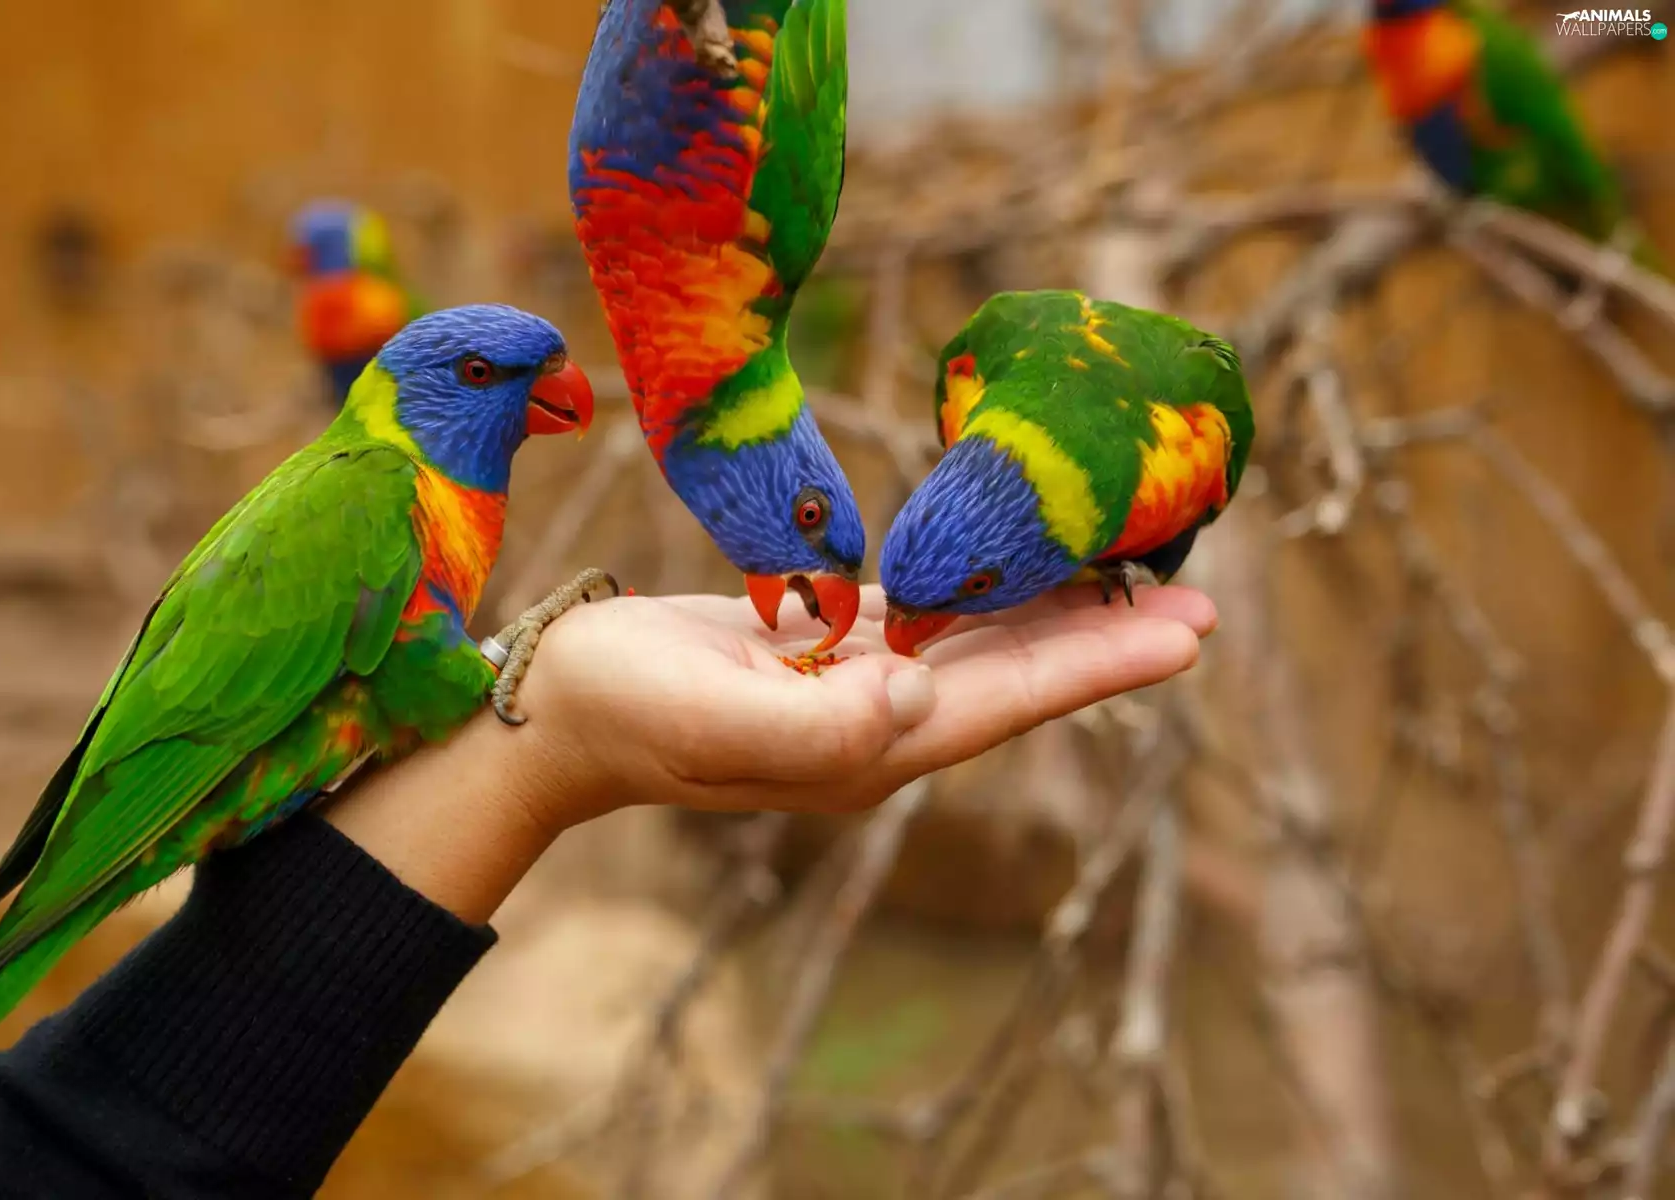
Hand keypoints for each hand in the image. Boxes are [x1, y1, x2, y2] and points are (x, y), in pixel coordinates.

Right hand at [508, 582, 1213, 818]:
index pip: (1010, 702)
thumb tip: (917, 696)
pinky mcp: (822, 652)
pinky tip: (1013, 564)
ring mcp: (853, 692)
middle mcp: (879, 725)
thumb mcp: (711, 719)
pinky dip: (979, 590)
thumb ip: (819, 725)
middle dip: (1105, 639)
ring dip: (1054, 613)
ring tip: (1131, 575)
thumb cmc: (623, 711)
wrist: (552, 709)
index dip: (1100, 664)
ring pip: (980, 646)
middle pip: (1017, 677)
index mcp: (868, 748)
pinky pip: (927, 619)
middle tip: (1198, 595)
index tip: (1187, 629)